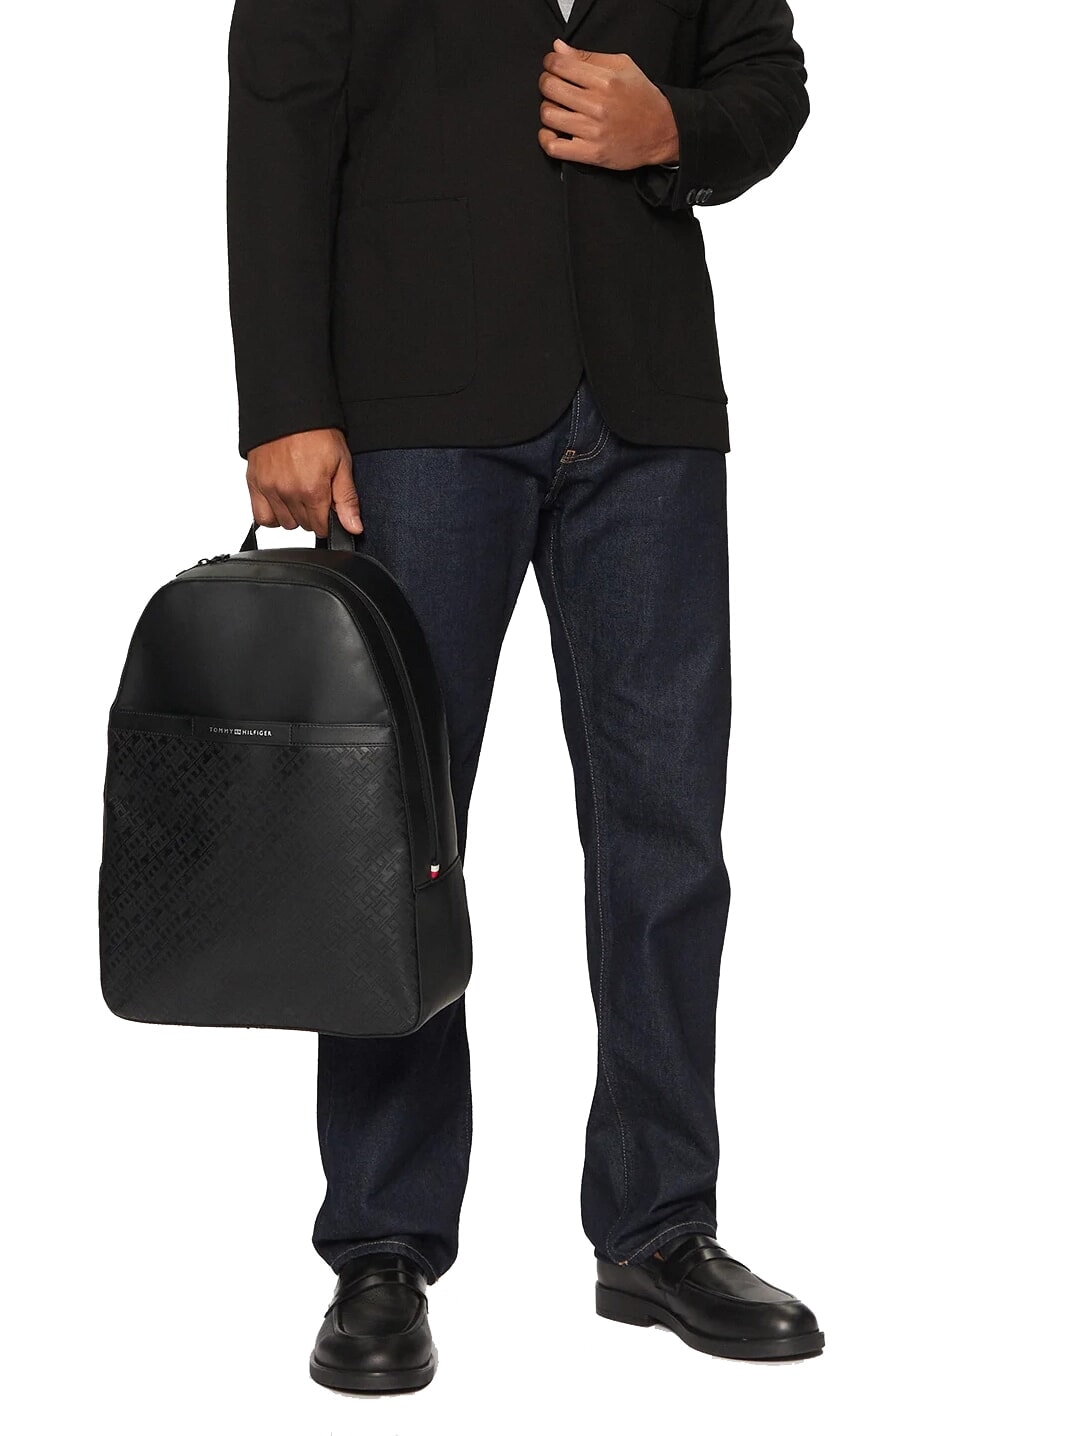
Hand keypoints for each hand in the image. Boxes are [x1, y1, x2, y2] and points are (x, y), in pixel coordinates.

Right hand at [245, 428, 362, 538]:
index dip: (328, 520)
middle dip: (312, 516)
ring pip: (284, 523)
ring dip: (293, 515)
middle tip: (315, 494)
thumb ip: (347, 499)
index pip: (321, 527)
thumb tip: (353, 527)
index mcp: (312, 490)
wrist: (290, 409)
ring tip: (299, 494)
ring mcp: (269, 489)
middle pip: (303, 526)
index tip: (328, 507)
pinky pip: (261, 516)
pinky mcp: (254, 483)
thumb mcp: (342, 463)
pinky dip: (271, 514)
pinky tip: (281, 501)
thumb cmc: (317, 432)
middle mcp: (288, 492)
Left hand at [537, 38, 678, 170]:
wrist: (662, 131)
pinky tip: (552, 132)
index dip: (550, 63)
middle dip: (546, 83)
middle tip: (552, 86)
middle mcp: (598, 105)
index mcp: (605, 80)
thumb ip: (588, 57)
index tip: (552, 66)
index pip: (561, 65)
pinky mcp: (592, 153)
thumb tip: (558, 48)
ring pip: (549, 115)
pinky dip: (546, 138)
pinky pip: (554, 147)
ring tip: (556, 109)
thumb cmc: (642, 98)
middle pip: (550, 88)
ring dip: (547, 110)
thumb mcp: (622, 66)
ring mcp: (594, 131)